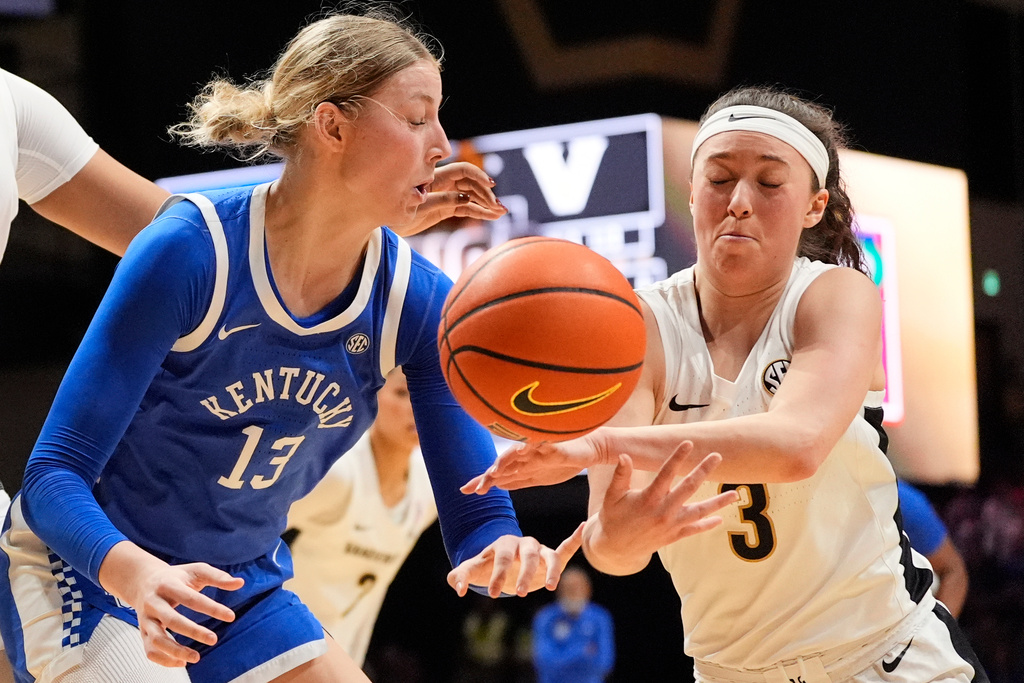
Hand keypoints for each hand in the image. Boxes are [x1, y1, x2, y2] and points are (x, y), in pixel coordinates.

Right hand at [99, 543, 243, 666]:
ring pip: (156, 639)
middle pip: (171, 620)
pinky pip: (150, 651)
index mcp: (168, 584)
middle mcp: (154, 602)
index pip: (191, 598)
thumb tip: (240, 583)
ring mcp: (146, 619)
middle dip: (193, 631)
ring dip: (175, 651)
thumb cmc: (176, 577)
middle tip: (213, 639)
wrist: (143, 581)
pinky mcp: (143, 632)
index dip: (212, 608)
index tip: (231, 616)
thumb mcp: (196, 571)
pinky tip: (182, 663)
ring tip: (196, 657)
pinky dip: (164, 660)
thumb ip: (218, 576)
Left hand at [391, 161, 505, 235]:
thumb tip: (466, 199)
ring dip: (486, 203)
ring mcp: (445, 196)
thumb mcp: (418, 207)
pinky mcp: (445, 208)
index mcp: (434, 178)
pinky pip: (466, 208)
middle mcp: (442, 184)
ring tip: (501, 213)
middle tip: (498, 207)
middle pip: (470, 184)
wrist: (383, 223)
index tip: (491, 185)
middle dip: (486, 194)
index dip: (477, 175)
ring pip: (471, 196)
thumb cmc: (394, 211)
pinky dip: (479, 212)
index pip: (461, 171)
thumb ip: (441, 201)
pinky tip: (491, 216)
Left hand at [447, 522, 584, 597]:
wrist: (504, 563)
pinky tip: (584, 527)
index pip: (502, 558)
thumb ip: (461, 576)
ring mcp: (539, 550)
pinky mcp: (551, 558)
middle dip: (524, 574)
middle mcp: (523, 544)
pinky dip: (575, 538)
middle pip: (527, 556)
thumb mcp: (474, 570)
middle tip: (518, 594)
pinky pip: (565, 548)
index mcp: (504, 545)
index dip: (497, 575)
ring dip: (551, 571)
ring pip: (548, 556)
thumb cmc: (488, 567)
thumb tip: (456, 586)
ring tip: (550, 588)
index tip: (492, 594)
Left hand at [462, 436, 600, 493]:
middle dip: (487, 476)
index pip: (497, 472)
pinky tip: (519, 450)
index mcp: (521, 463)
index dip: (481, 480)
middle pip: (502, 464)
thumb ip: (518, 479)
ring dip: (502, 461)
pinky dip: (527, 446)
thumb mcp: (538, 477)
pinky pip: (538, 443)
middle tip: (474, 489)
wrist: (591, 448)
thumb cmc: (564, 460)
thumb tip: (497, 485)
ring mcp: (538, 447)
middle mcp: (525, 454)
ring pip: (516, 453)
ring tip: (491, 472)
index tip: (464, 491)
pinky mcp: (553, 443)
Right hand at [584, 443, 738, 573]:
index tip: (689, 443)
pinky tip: (720, 519)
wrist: (615, 549)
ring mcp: (670, 525)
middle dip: (704, 471)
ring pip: (698, 512)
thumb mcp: (612, 495)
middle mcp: (662, 512)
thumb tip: (624, 455)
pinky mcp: (673, 536)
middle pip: (688, 488)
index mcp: (647, 498)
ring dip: (717, 502)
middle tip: (717, 456)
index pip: (666, 473)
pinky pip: (694, 530)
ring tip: (734, 494)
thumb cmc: (613, 517)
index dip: (677, 457)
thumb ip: (620, 475)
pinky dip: (707, 525)